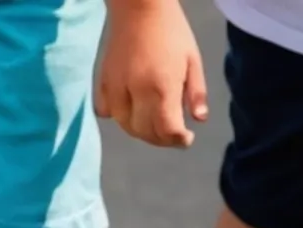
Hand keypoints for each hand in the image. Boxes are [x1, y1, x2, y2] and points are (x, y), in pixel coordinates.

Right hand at [94, 0, 206, 147]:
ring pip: (126, 126)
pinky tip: (132, 110)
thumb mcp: (193, 59)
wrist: (140, 7)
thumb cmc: (171, 30)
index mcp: (163, 87)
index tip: (186, 138)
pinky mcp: (104, 82)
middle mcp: (137, 92)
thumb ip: (196, 93)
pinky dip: (120, 117)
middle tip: (173, 135)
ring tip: (154, 126)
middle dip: (162, 139)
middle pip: (146, 133)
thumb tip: (198, 119)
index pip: (167, 130)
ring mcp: (117, 88)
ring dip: (141, 132)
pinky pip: (108, 112)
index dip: (178, 141)